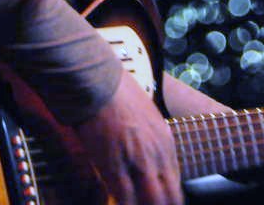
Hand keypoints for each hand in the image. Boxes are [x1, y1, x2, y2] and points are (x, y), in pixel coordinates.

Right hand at [75, 69, 183, 204]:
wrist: (96, 81)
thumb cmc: (115, 90)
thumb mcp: (145, 111)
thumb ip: (149, 136)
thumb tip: (144, 152)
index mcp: (166, 141)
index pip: (175, 184)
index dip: (166, 197)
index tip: (155, 199)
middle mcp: (157, 155)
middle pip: (169, 198)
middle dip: (159, 204)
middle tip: (145, 203)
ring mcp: (138, 163)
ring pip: (151, 202)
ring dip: (142, 204)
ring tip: (131, 202)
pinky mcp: (115, 166)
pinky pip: (125, 198)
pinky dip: (123, 203)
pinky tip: (116, 200)